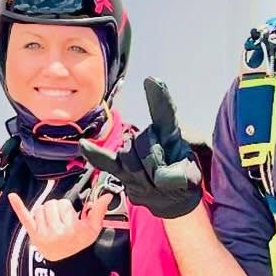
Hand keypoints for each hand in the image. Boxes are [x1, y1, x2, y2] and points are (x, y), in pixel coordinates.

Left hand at [11, 189, 111, 261]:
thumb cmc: (81, 244)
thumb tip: (107, 195)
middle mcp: (55, 231)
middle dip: (57, 209)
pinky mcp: (33, 234)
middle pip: (51, 204)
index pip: (64, 205)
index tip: (71, 219)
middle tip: (62, 221)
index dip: (68, 209)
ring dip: (47, 212)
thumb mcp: (93, 229)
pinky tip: (12, 197)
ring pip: (40, 208)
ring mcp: (42, 233)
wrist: (69, 262)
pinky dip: (19, 206)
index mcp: (70, 229)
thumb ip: (98, 210)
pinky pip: (25, 217)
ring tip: (53, 223)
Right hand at [81, 77, 203, 219]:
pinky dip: (95, 154)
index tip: (153, 81)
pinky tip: (85, 145)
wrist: (169, 194)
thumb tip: (161, 178)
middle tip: (165, 181)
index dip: (158, 98)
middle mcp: (149, 135)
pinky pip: (106, 159)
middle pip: (143, 145)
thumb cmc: (182, 179)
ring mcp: (133, 149)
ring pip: (129, 157)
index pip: (164, 113)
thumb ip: (178, 176)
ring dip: (141, 175)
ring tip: (153, 183)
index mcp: (170, 134)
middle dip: (155, 166)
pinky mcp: (120, 165)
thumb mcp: (190, 178)